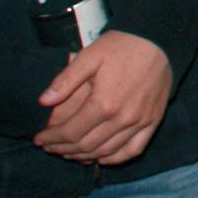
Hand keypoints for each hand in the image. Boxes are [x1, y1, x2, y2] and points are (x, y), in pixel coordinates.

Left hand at [34, 31, 173, 165]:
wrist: (159, 39)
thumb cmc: (122, 45)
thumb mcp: (89, 56)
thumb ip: (65, 80)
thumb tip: (43, 101)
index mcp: (103, 103)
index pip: (70, 132)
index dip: (51, 138)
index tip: (38, 139)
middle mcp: (122, 119)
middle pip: (86, 146)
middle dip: (62, 149)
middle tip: (50, 147)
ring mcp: (140, 122)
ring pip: (107, 151)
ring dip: (84, 156)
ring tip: (69, 153)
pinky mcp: (153, 121)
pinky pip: (133, 150)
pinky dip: (115, 158)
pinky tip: (102, 157)